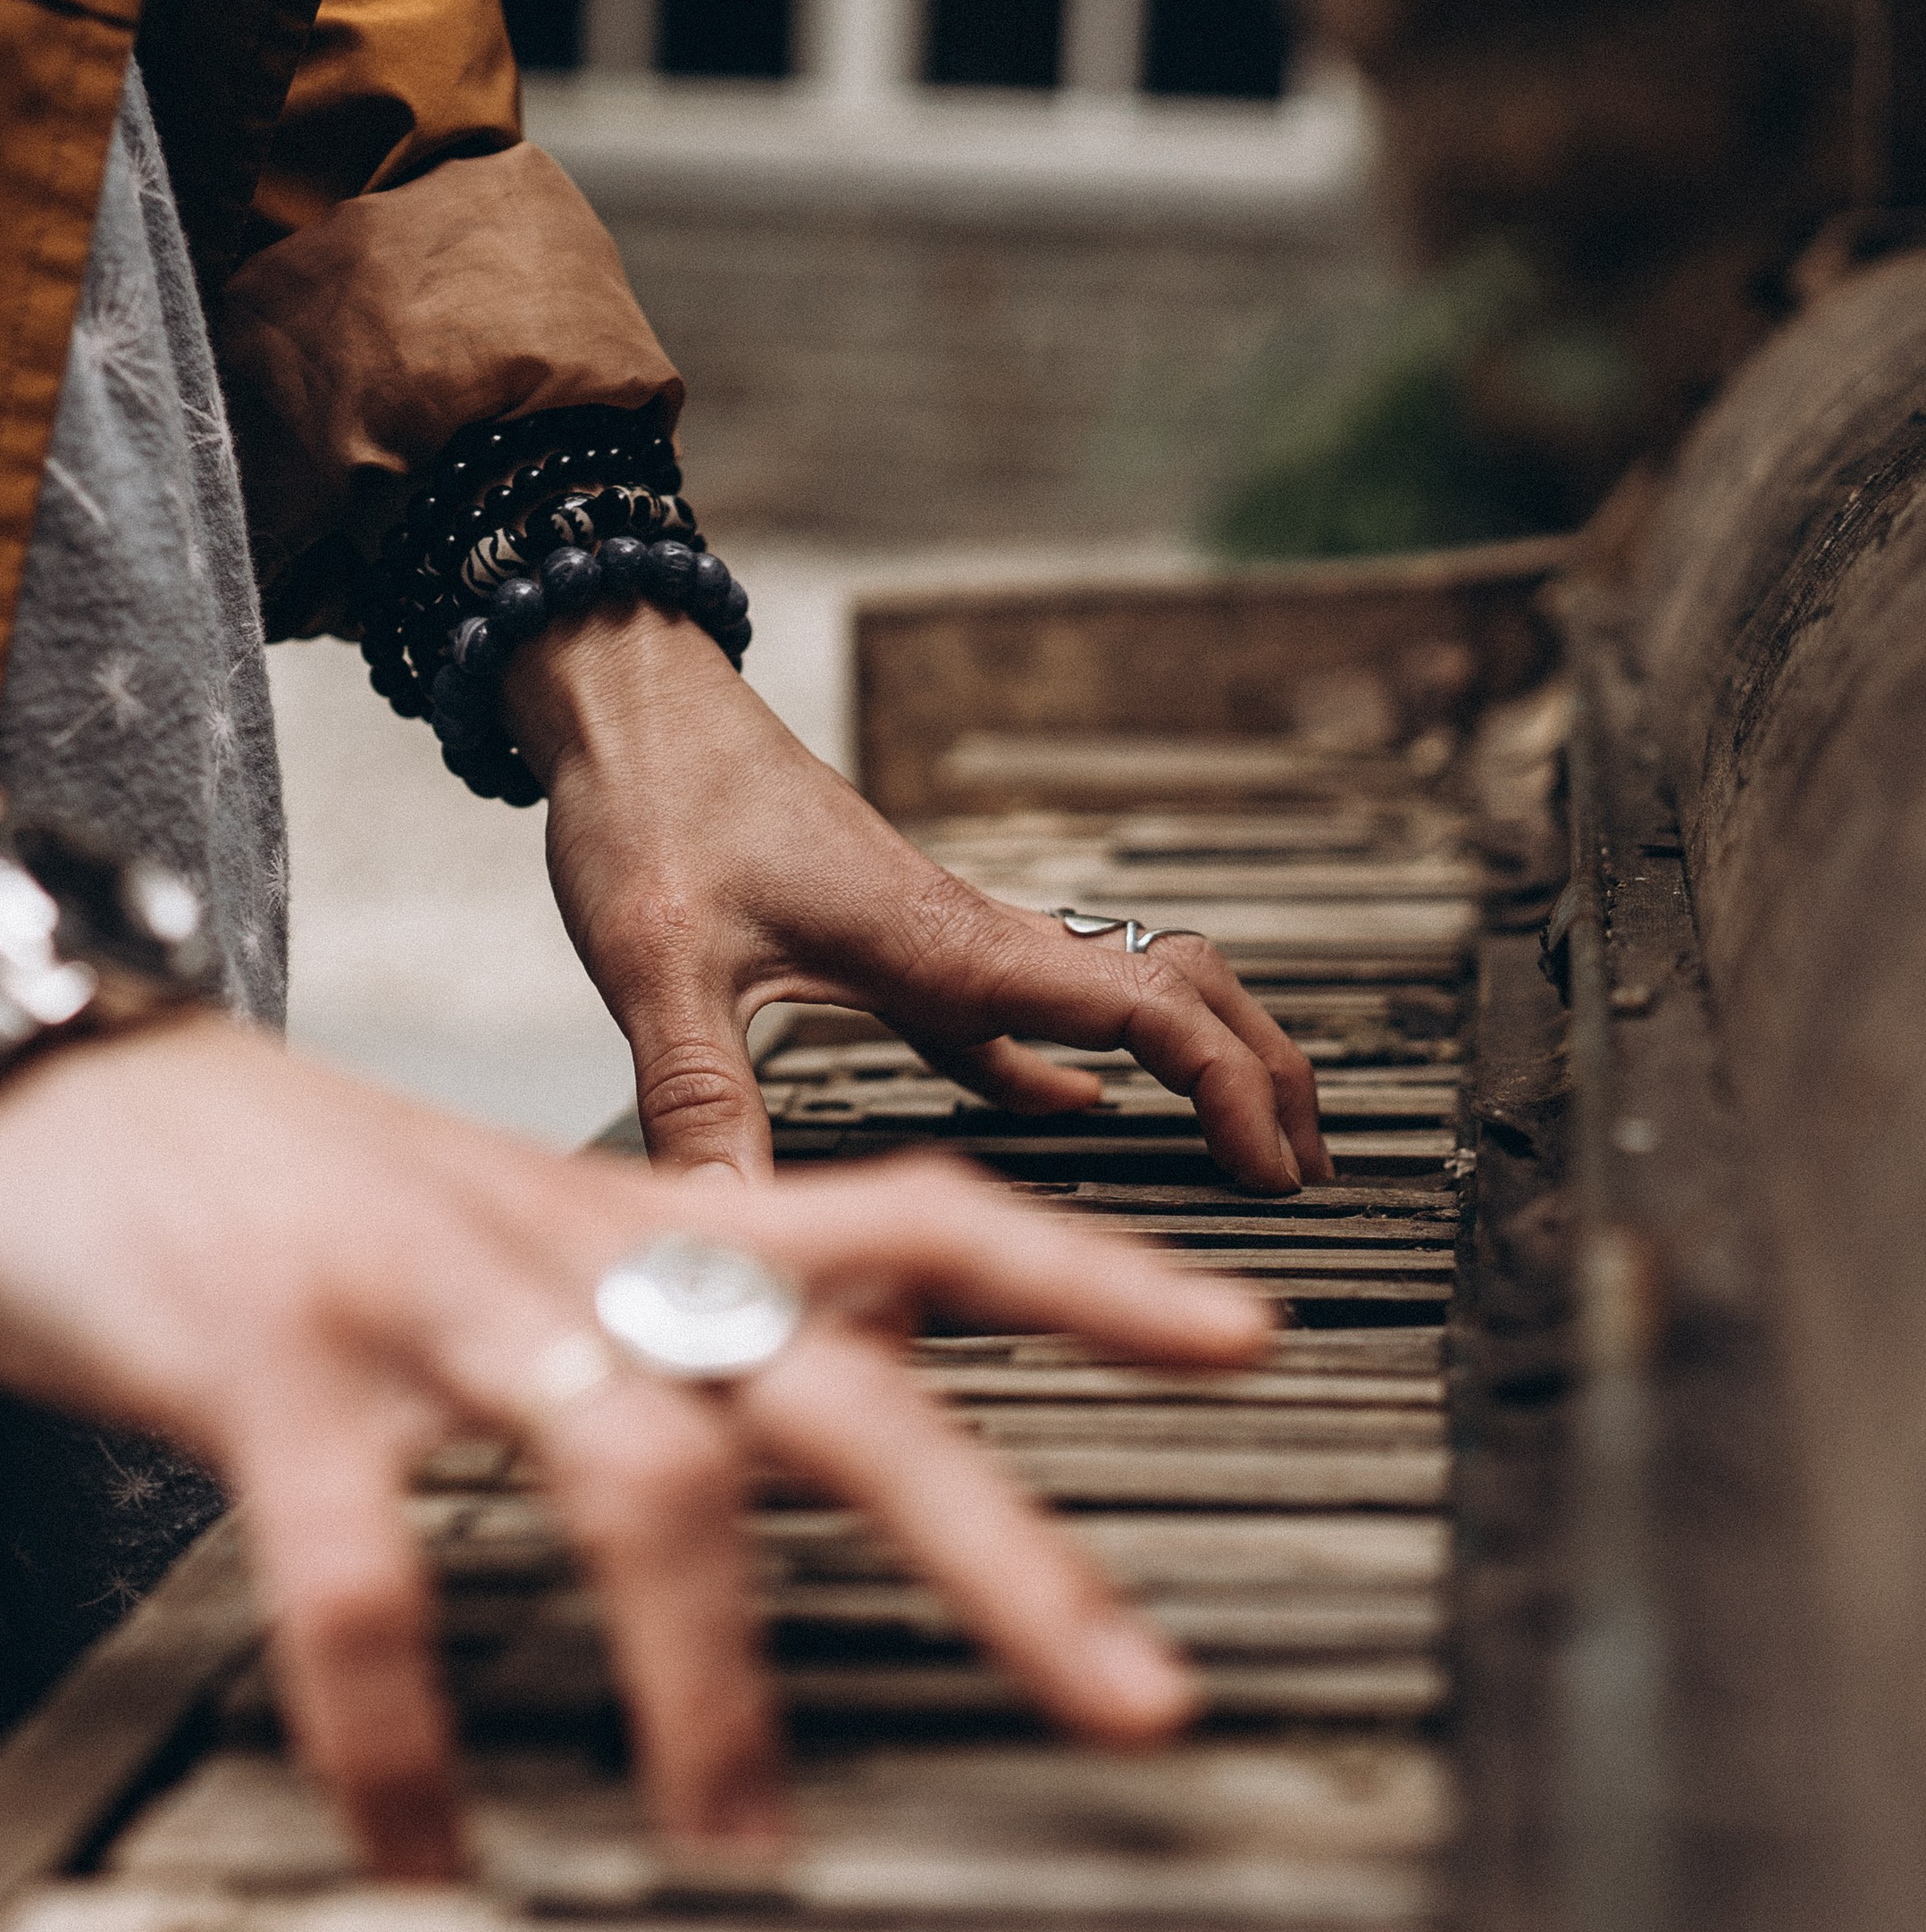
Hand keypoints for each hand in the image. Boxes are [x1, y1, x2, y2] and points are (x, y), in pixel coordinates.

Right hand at [0, 1020, 1274, 1876]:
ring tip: (745, 1850)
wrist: (32, 1060)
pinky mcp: (264, 1362)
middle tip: (1140, 1699)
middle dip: (1006, 1546)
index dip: (1088, 1281)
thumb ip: (636, 1306)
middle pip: (839, 1381)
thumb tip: (772, 1410)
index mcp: (629, 1219)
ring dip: (708, 1679)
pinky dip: (401, 1730)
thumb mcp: (492, 1223)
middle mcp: (565, 1250)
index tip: (1253, 1341)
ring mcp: (425, 1299)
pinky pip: (361, 1573)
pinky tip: (424, 1850)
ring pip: (641, 1474)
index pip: (913, 1217)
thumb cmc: (272, 1183)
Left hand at [511, 609, 1331, 1190]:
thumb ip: (701, 1105)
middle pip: (1180, 991)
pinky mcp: (900, 948)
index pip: (1149, 1013)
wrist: (623, 698)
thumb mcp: (663, 969)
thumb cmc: (651, 802)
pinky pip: (1026, 1015)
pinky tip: (1079, 1116)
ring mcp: (947, 941)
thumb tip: (725, 1233)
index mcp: (950, 945)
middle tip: (1308, 1171)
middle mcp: (973, 937)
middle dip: (1265, 1074)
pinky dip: (1077, 1068)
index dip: (1236, 1091)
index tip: (1279, 1173)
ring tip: (1239, 1150)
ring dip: (1196, 1061)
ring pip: (1123, 993)